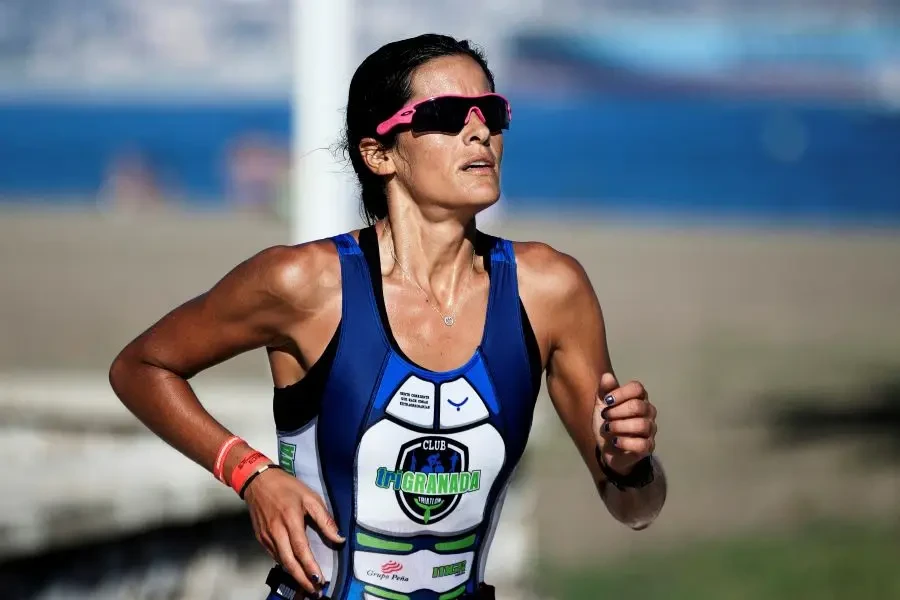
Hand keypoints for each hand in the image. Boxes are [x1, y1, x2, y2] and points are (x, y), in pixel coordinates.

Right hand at [243, 467, 345, 596]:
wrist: (258, 481)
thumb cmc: (287, 487)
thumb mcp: (310, 497)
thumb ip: (324, 519)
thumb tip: (338, 538)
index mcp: (290, 519)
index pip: (301, 548)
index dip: (309, 566)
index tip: (319, 579)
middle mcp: (276, 531)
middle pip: (289, 561)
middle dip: (302, 579)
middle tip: (314, 591)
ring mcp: (266, 536)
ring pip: (281, 561)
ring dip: (294, 575)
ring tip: (307, 586)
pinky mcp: (261, 538)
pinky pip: (274, 555)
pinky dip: (285, 565)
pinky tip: (294, 570)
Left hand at [593, 373, 656, 475]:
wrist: (608, 448)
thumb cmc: (608, 422)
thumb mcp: (602, 405)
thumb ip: (604, 390)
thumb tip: (607, 376)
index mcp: (639, 398)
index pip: (637, 388)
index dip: (620, 393)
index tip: (606, 401)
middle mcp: (648, 412)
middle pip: (638, 406)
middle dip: (617, 411)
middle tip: (605, 416)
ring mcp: (650, 430)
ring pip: (641, 425)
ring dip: (619, 426)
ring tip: (608, 429)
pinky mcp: (648, 447)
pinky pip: (642, 444)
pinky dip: (625, 442)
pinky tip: (614, 441)